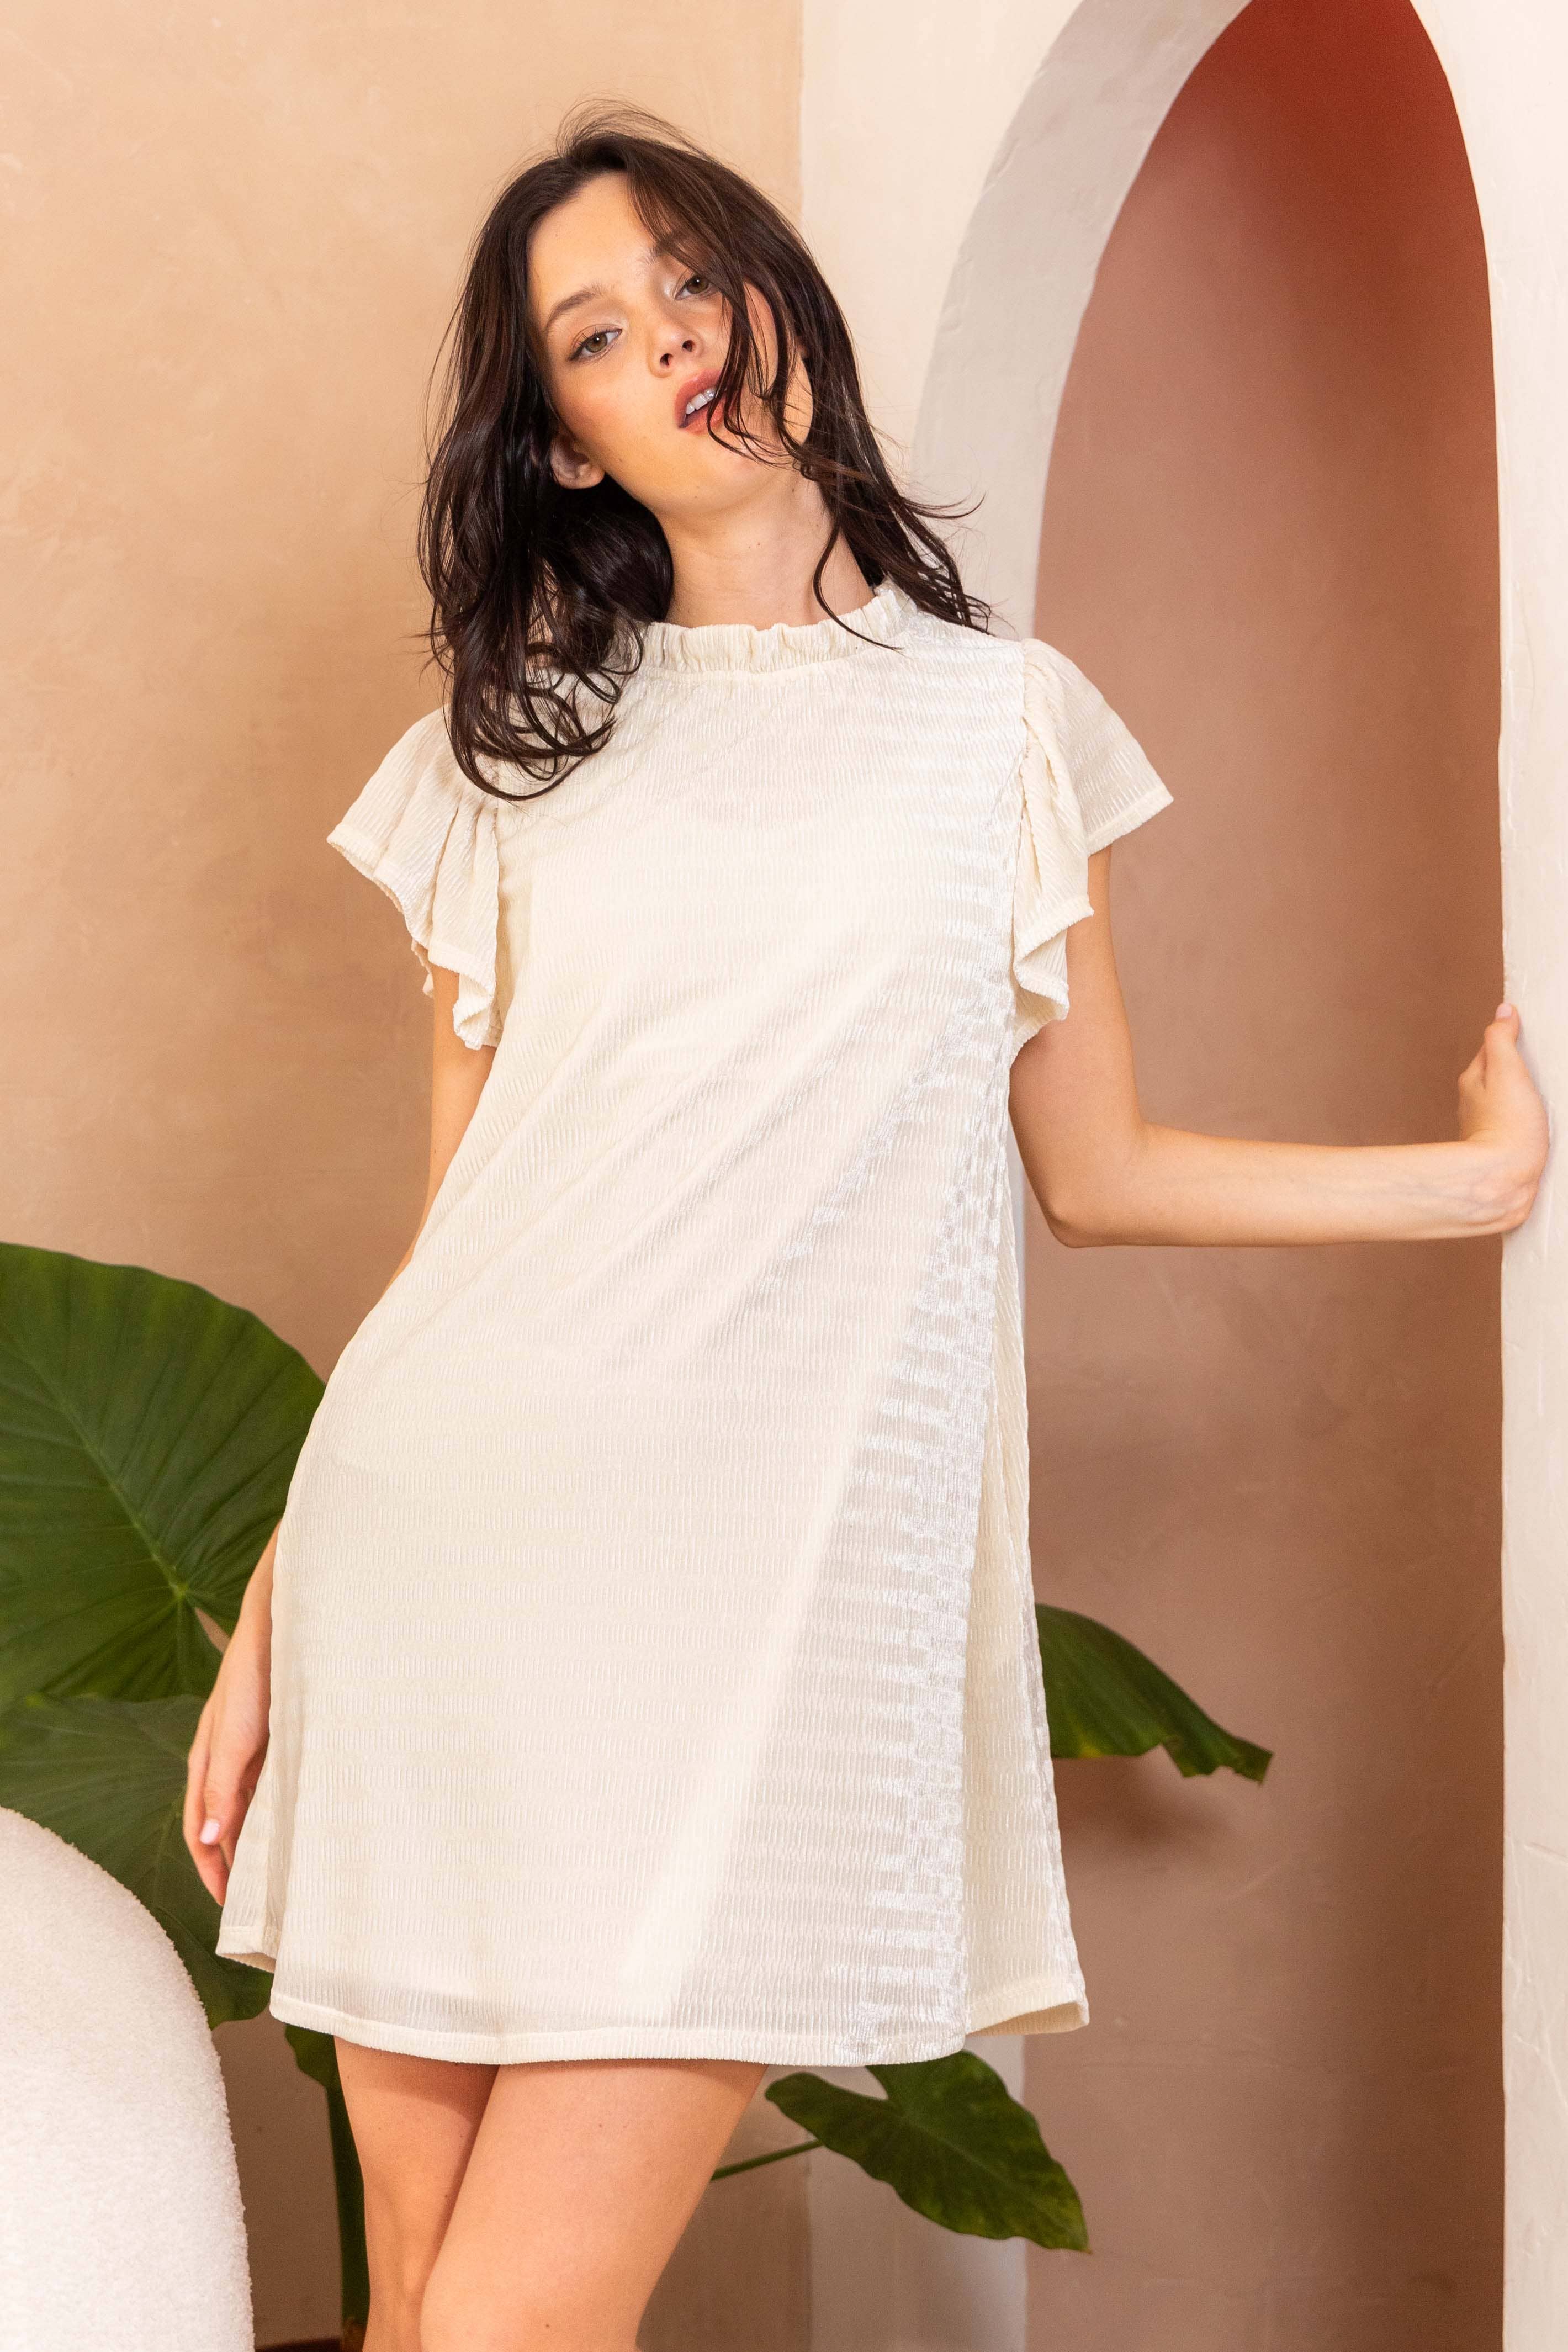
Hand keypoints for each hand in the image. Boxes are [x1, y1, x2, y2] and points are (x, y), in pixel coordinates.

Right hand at [182, 1600, 270, 1904]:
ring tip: (284, 1877)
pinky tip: (304, 1828)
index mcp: (206, 1765)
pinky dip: (284, 1814)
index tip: (230, 1909)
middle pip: (227, 1827)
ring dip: (262, 1842)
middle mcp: (227, 1764)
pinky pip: (277, 1789)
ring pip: (253, 1810)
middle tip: (261, 1906)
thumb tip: (209, 1840)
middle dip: (237, 1865)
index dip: (212, 1871)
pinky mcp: (280, 1741)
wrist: (282, 1629)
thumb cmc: (252, 1679)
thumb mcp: (233, 1738)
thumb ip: (221, 1788)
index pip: (200, 1833)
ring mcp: (253, 1753)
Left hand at [1457, 1003, 1548, 1231]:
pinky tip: (1534, 1124)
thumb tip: (1503, 1011)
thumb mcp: (1508, 1071)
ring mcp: (1483, 1126)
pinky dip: (1520, 1119)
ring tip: (1536, 1095)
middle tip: (1533, 1064)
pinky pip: (1509, 1124)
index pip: (1489, 1048)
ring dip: (1517, 1096)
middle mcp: (1472, 1103)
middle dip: (1512, 1068)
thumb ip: (1502, 1039)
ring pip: (1501, 1101)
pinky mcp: (1497, 1148)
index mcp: (1473, 1080)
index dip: (1508, 1038)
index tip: (1524, 1032)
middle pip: (1494, 1075)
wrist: (1503, 1181)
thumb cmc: (1508, 1128)